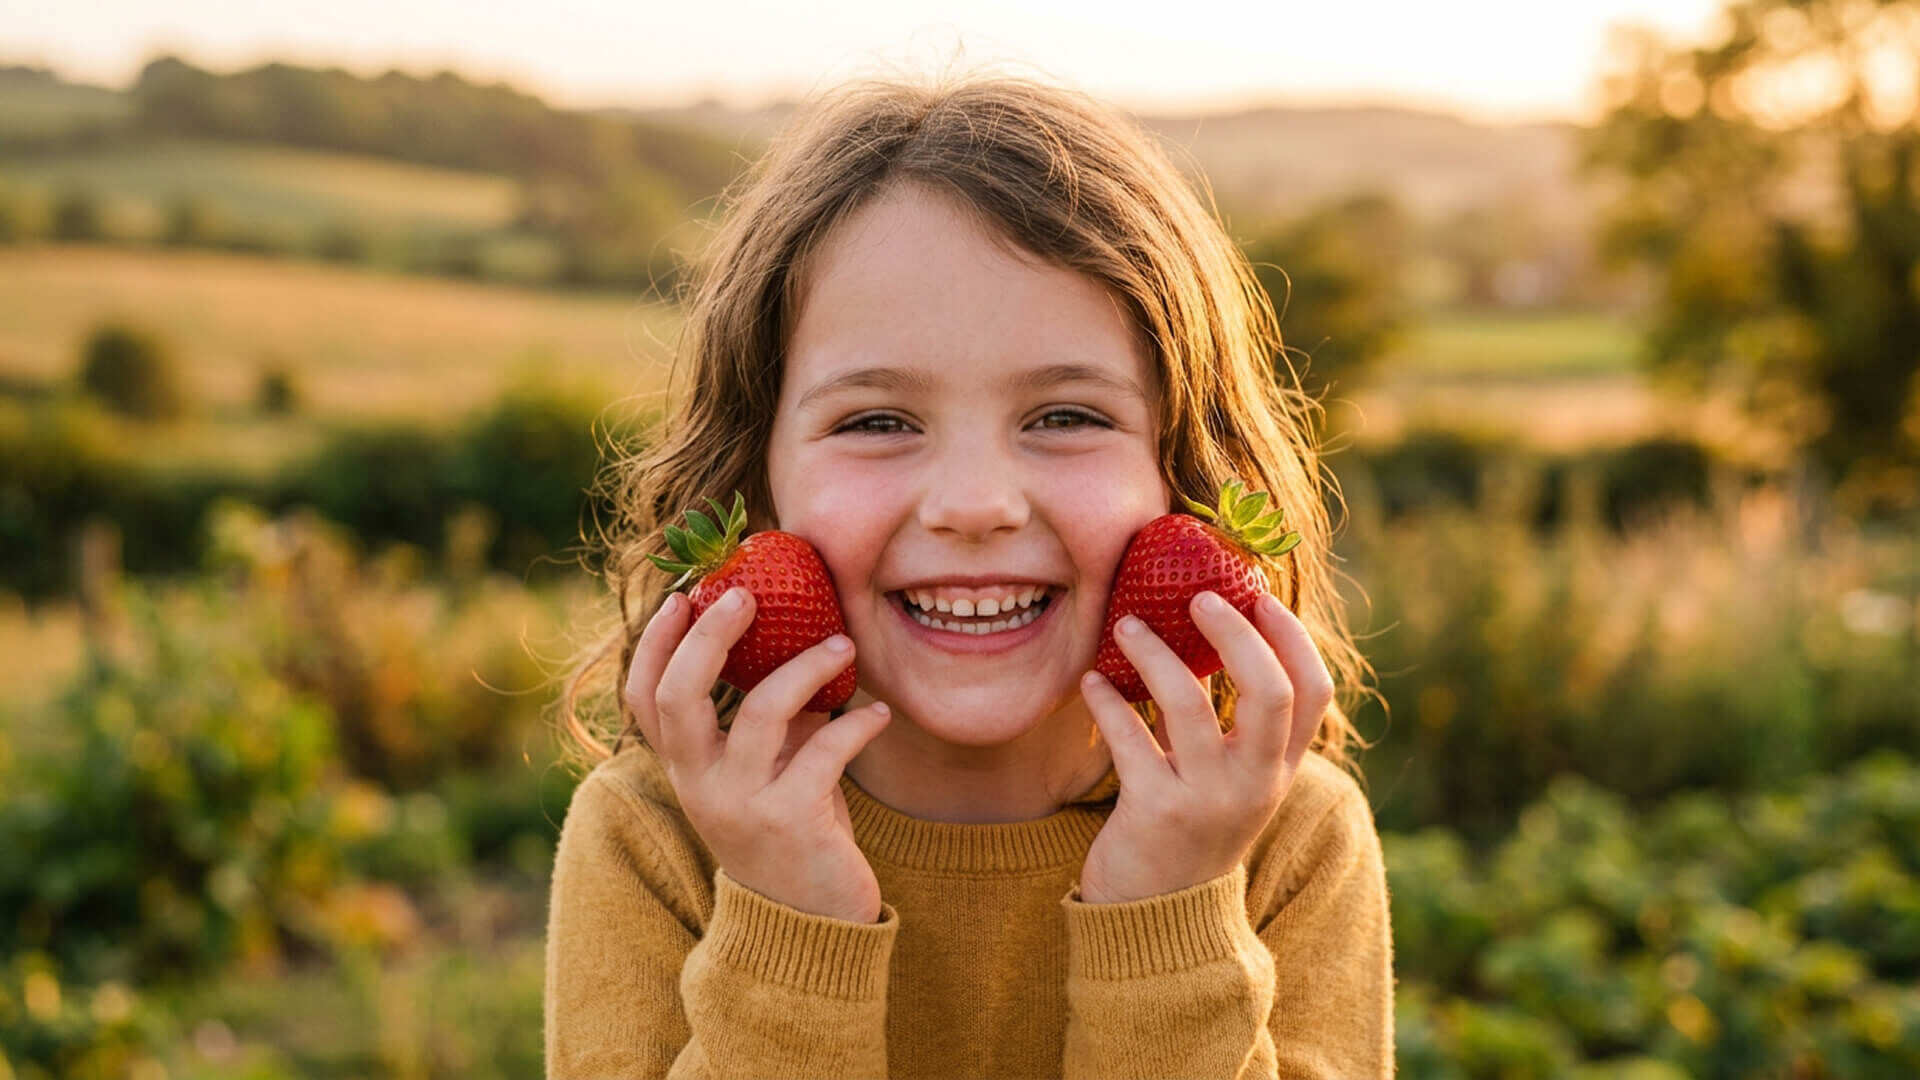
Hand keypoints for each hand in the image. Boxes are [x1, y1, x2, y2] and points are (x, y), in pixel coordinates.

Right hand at [624, 586, 893, 922]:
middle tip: (746, 593)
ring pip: (760, 712)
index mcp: (686, 770)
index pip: (643, 698)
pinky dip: (857, 724)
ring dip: (807, 666)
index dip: (653, 643)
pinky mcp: (791, 822)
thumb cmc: (790, 833)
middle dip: (708, 635)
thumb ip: (768, 721)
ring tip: (843, 645)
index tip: (683, 597)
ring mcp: (742, 806)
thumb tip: (797, 643)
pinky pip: (825, 750)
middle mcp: (701, 786)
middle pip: (678, 695)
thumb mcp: (765, 774)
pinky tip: (879, 714)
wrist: (809, 928)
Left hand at [1076, 590, 1333, 904]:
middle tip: (1197, 596)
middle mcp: (1253, 784)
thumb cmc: (1190, 831)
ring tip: (1124, 626)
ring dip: (1152, 653)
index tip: (1258, 595)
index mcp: (1279, 770)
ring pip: (1187, 703)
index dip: (1292, 637)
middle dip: (1235, 632)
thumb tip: (1209, 634)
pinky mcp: (1155, 812)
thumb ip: (1230, 725)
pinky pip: (1128, 738)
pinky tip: (1089, 682)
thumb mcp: (1228, 783)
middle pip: (1268, 690)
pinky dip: (1106, 700)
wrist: (1157, 920)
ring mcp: (1206, 799)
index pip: (1313, 692)